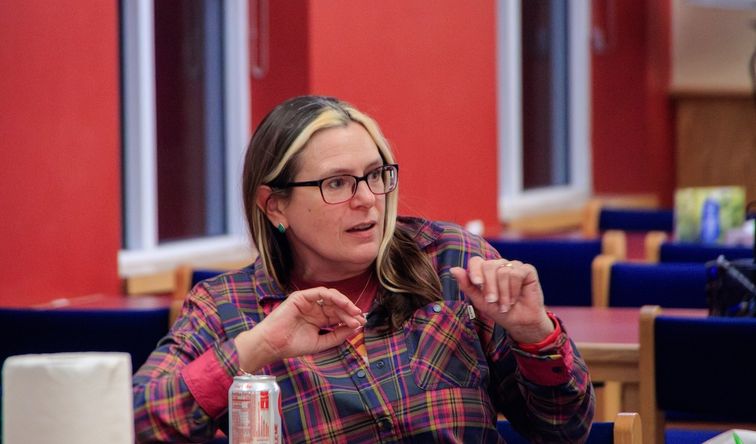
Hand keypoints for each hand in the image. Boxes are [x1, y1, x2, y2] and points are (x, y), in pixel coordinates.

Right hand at [234, 287, 366, 371]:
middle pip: (336, 306)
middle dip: (350, 312)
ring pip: (331, 298)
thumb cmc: (293, 345)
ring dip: (344, 303)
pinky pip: (320, 292)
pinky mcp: (301, 297)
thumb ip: (338, 335)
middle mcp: (314, 308)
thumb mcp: (321, 342)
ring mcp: (308, 302)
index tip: (361, 324)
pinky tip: (342, 304)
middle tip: (360, 319)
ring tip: (354, 311)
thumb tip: (355, 327)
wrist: (273, 345)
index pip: (337, 315)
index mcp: (318, 319)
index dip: (350, 318)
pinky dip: (333, 296)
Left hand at [450, 257, 553, 343]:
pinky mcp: (527, 270)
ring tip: (505, 305)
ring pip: (503, 271)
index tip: (477, 283)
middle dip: (490, 287)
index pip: (476, 261)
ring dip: (504, 293)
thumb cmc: (499, 311)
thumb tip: (453, 269)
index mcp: (485, 270)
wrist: (519, 322)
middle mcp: (499, 265)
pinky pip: (517, 273)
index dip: (475, 270)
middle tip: (493, 301)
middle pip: (489, 265)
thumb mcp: (479, 300)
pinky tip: (515, 299)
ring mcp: (514, 266)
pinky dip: (514, 289)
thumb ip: (467, 285)